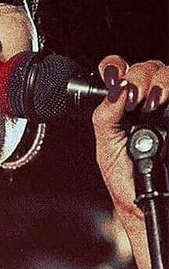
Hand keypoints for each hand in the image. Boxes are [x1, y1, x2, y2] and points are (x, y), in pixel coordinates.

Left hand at [92, 56, 167, 224]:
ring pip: (168, 73)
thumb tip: (115, 88)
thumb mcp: (106, 147)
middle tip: (135, 99)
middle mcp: (146, 103)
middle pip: (147, 68)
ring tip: (152, 104)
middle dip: (139, 77)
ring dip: (160, 81)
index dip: (116, 68)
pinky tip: (164, 104)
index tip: (115, 80)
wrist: (145, 201)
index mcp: (122, 107)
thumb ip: (105, 116)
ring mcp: (167, 109)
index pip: (119, 72)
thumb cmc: (126, 179)